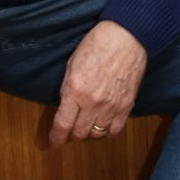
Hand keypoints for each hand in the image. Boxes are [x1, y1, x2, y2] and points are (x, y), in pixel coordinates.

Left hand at [50, 20, 148, 145]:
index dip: (56, 138)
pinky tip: (103, 125)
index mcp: (75, 90)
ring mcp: (111, 106)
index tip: (53, 142)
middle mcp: (92, 102)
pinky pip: (115, 130)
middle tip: (69, 132)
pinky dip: (107, 132)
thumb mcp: (72, 65)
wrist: (126, 37)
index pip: (62, 124)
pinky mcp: (126, 105)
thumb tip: (65, 107)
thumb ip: (67, 88)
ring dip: (89, 134)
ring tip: (87, 126)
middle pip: (79, 133)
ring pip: (96, 134)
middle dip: (71, 135)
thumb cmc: (97, 45)